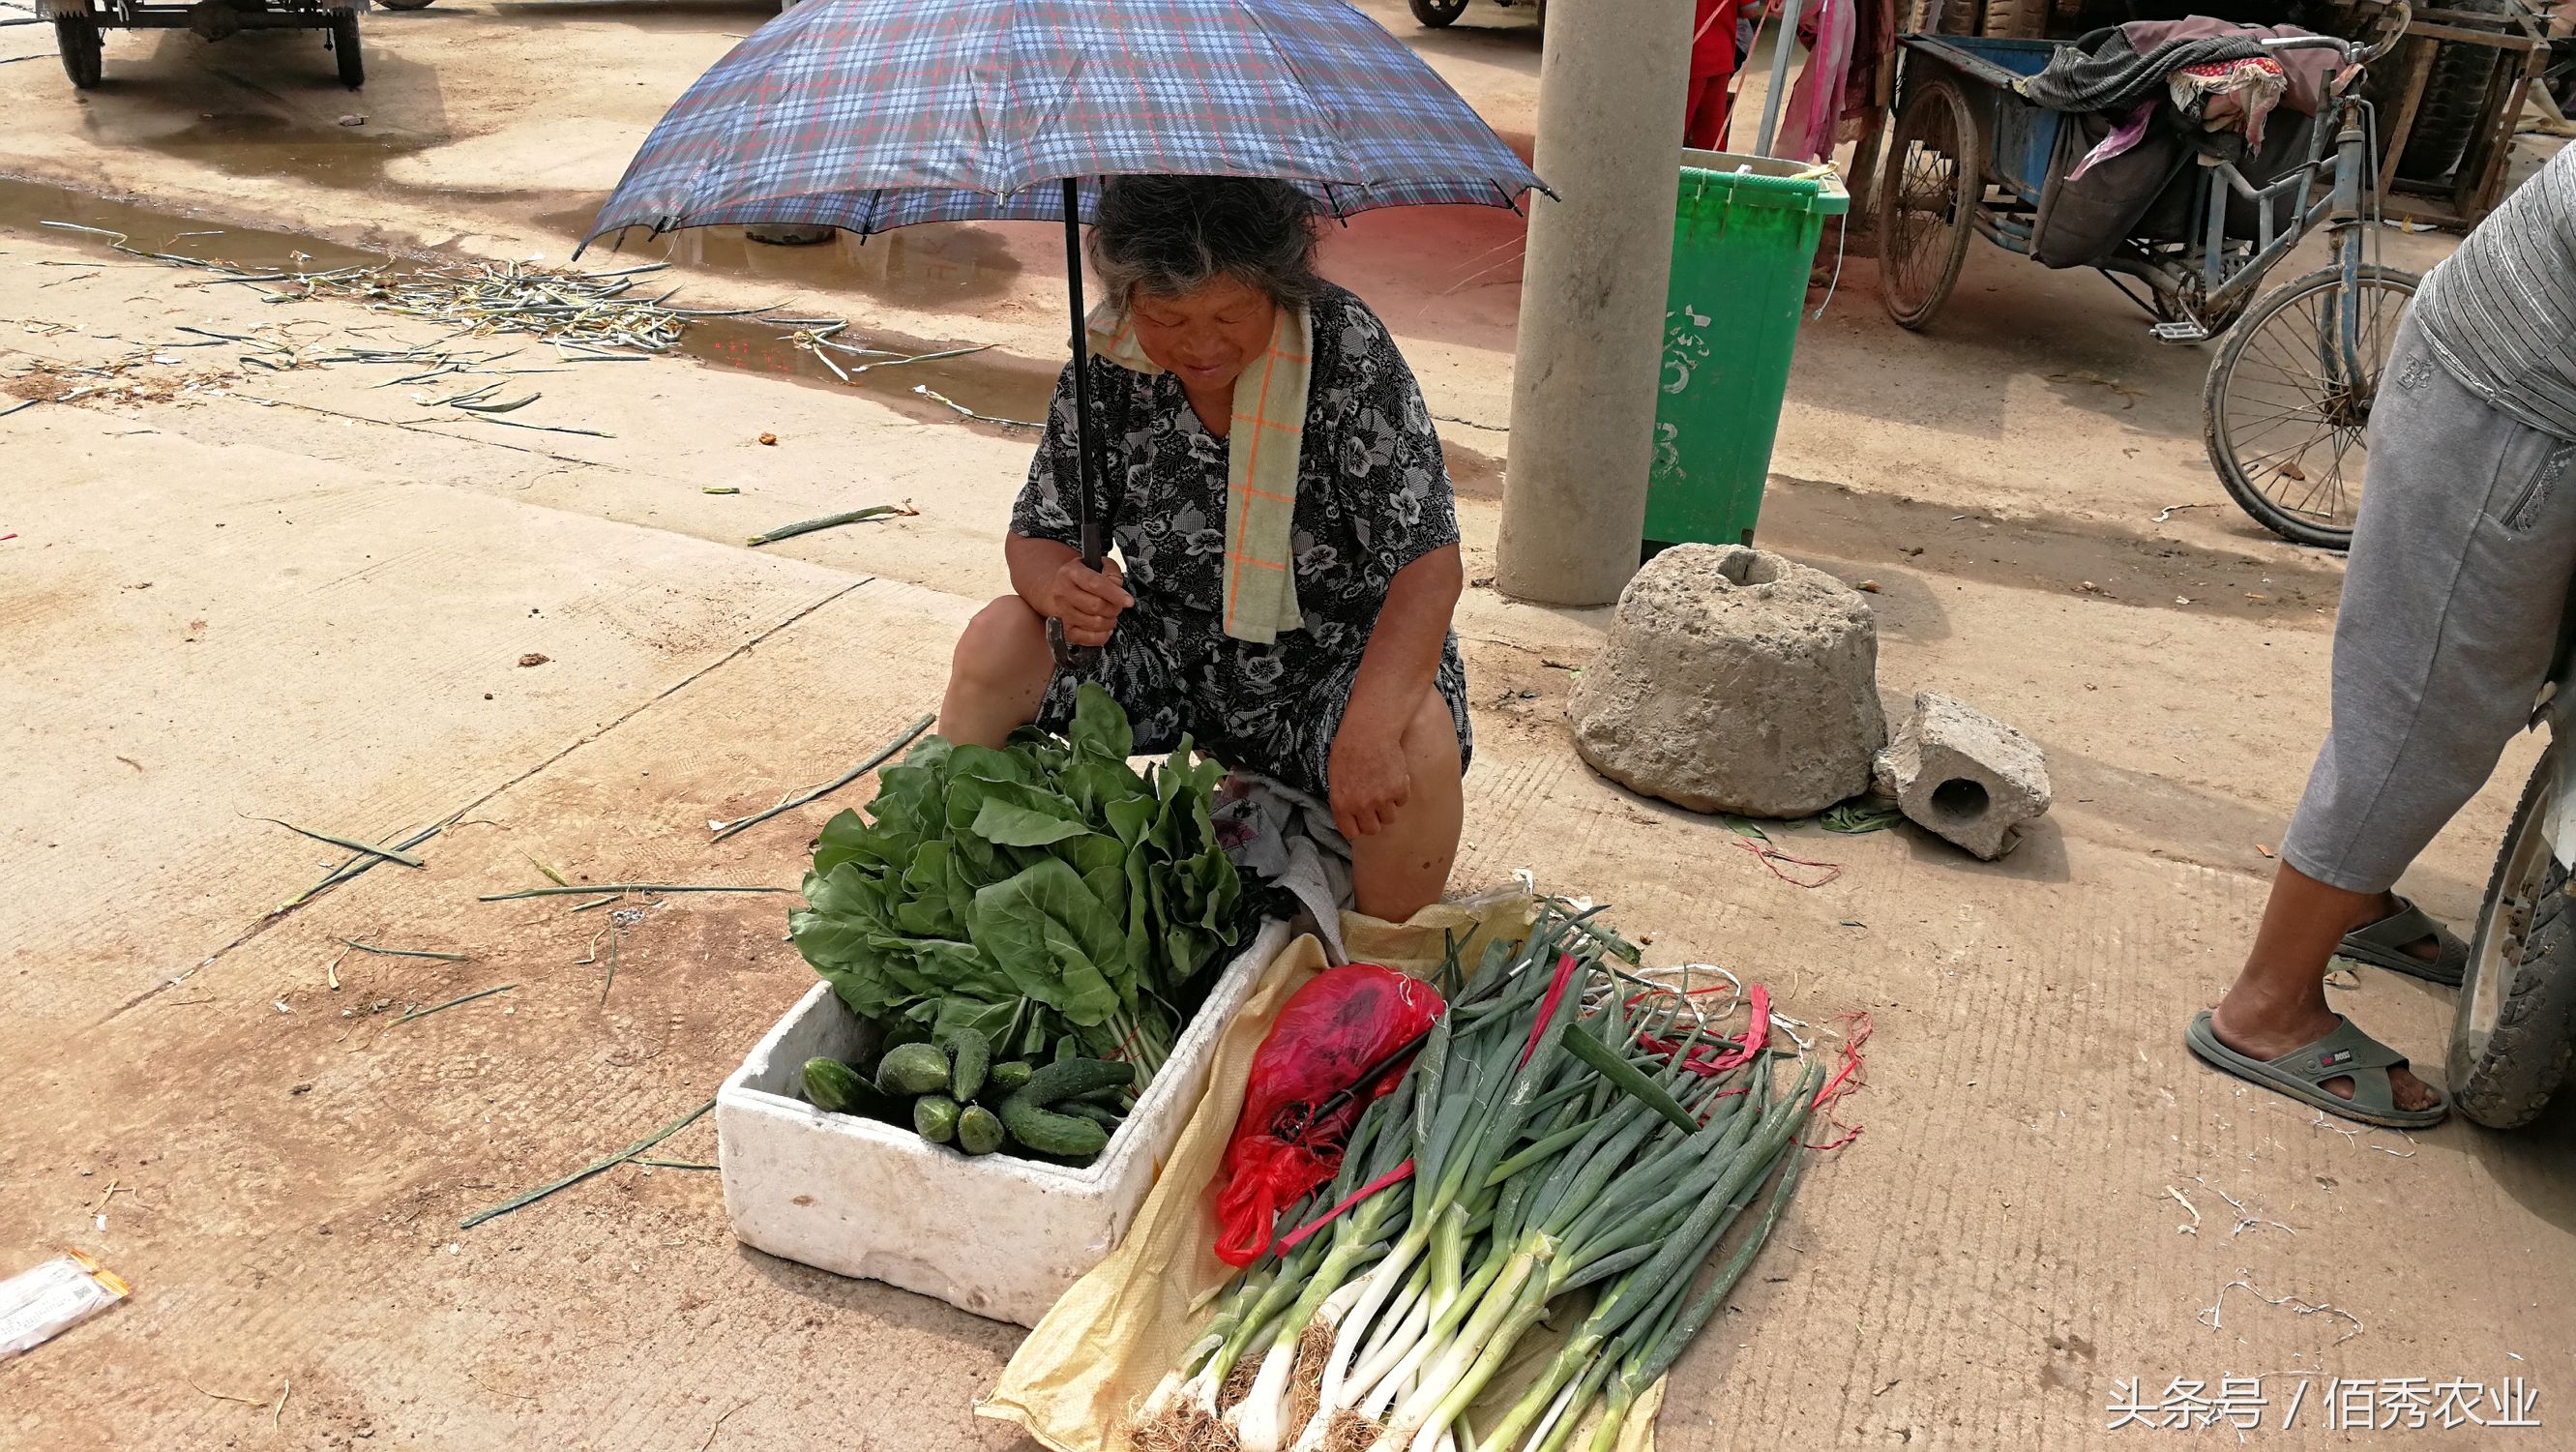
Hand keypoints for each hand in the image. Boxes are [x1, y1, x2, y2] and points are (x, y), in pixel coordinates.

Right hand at [1042, 556, 1131, 647]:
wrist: (1052, 591)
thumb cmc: (1076, 579)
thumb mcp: (1093, 564)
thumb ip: (1110, 571)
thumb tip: (1118, 585)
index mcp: (1071, 574)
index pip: (1095, 584)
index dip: (1115, 594)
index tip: (1128, 601)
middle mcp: (1063, 594)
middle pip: (1097, 606)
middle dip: (1114, 607)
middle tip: (1118, 605)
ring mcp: (1062, 614)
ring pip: (1095, 623)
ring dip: (1110, 621)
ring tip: (1109, 614)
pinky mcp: (1065, 631)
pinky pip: (1089, 639)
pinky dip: (1102, 635)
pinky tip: (1103, 627)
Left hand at [1328, 715, 1411, 838]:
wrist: (1369, 731)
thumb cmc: (1348, 749)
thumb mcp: (1336, 778)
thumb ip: (1344, 800)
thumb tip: (1352, 814)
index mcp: (1342, 804)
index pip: (1352, 833)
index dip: (1357, 827)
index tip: (1360, 821)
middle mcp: (1362, 806)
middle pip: (1373, 829)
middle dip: (1374, 820)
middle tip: (1374, 806)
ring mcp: (1382, 799)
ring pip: (1389, 818)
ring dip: (1388, 807)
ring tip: (1383, 789)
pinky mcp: (1399, 790)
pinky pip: (1402, 801)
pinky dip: (1399, 792)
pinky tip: (1392, 777)